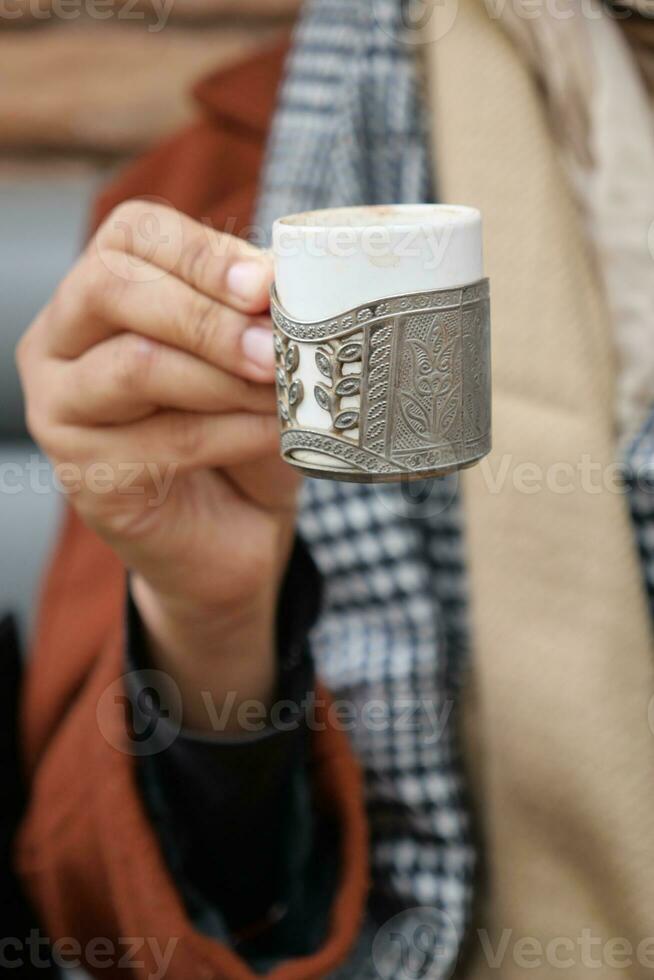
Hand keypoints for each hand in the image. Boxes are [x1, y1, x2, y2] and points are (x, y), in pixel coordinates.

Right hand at [17, 200, 300, 729]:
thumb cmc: (241, 429)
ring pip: (135, 364)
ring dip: (224, 378)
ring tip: (284, 390)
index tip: (267, 284)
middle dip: (207, 315)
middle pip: (112, 287)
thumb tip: (286, 274)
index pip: (132, 233)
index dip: (202, 252)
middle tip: (276, 347)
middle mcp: (62, 341)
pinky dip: (233, 432)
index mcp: (101, 291)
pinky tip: (273, 434)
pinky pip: (164, 438)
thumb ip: (256, 313)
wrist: (234, 529)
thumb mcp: (256, 356)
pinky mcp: (83, 472)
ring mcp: (61, 407)